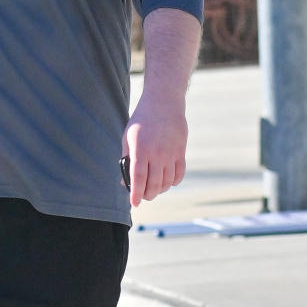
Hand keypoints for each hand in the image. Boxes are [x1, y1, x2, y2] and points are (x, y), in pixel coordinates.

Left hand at [122, 91, 188, 207]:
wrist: (163, 102)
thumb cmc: (141, 120)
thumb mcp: (128, 137)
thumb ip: (127, 159)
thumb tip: (125, 182)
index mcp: (140, 149)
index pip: (138, 177)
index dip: (136, 193)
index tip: (134, 204)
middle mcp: (156, 152)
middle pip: (154, 183)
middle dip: (148, 195)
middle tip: (144, 196)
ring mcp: (171, 152)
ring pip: (167, 181)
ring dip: (160, 190)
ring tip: (154, 190)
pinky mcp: (181, 151)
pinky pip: (179, 174)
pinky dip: (173, 182)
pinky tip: (167, 182)